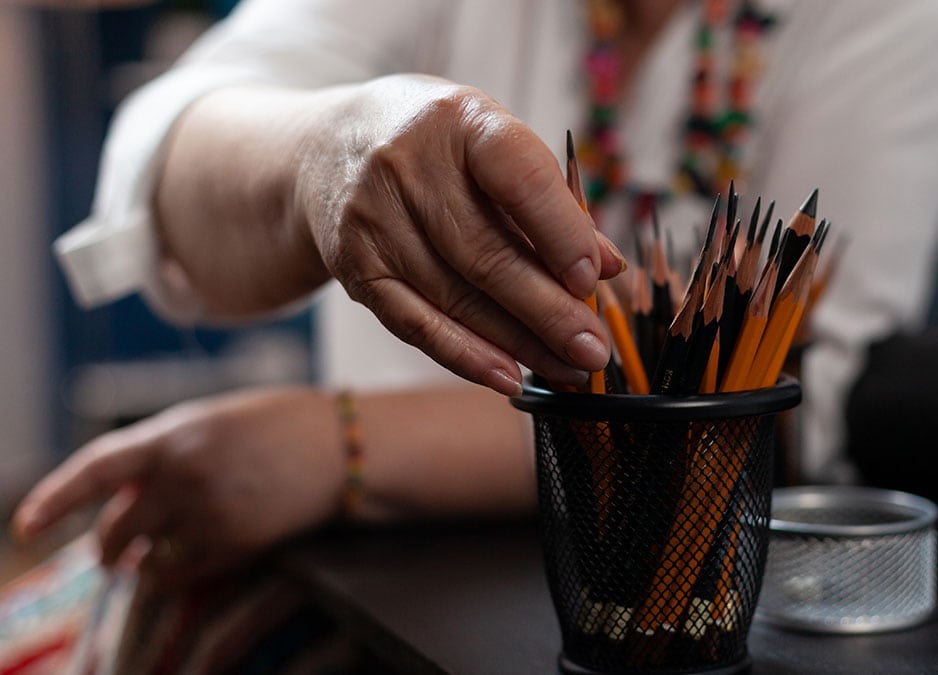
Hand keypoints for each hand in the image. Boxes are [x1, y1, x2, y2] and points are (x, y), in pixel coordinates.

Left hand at [11, 388, 342, 585]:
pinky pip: (187, 572)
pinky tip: (178, 570)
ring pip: (151, 554)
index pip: (95, 470)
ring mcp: (210, 511)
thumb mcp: (215, 421)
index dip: (53, 500)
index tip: (26, 526)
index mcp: (173, 434)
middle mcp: (183, 474)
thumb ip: (169, 449)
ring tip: (145, 564)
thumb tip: (132, 488)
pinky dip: (175, 576)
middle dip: (107, 547)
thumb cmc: (283, 423)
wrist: (344, 445)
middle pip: (119, 525)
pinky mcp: (238, 542)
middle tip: (108, 556)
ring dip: (141, 564)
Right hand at [296, 76, 624, 392]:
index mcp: (461, 120)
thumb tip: (608, 266)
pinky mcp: (354, 266)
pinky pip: (416, 324)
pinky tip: (510, 377)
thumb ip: (551, 203)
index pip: (518, 176)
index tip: (592, 280)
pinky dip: (467, 357)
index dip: (560, 232)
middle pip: (486, 254)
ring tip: (569, 369)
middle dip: (549, 312)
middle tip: (593, 351)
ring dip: (520, 344)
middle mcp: (407, 165)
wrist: (327, 149)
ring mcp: (373, 219)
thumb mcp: (493, 146)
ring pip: (457, 299)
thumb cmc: (439, 148)